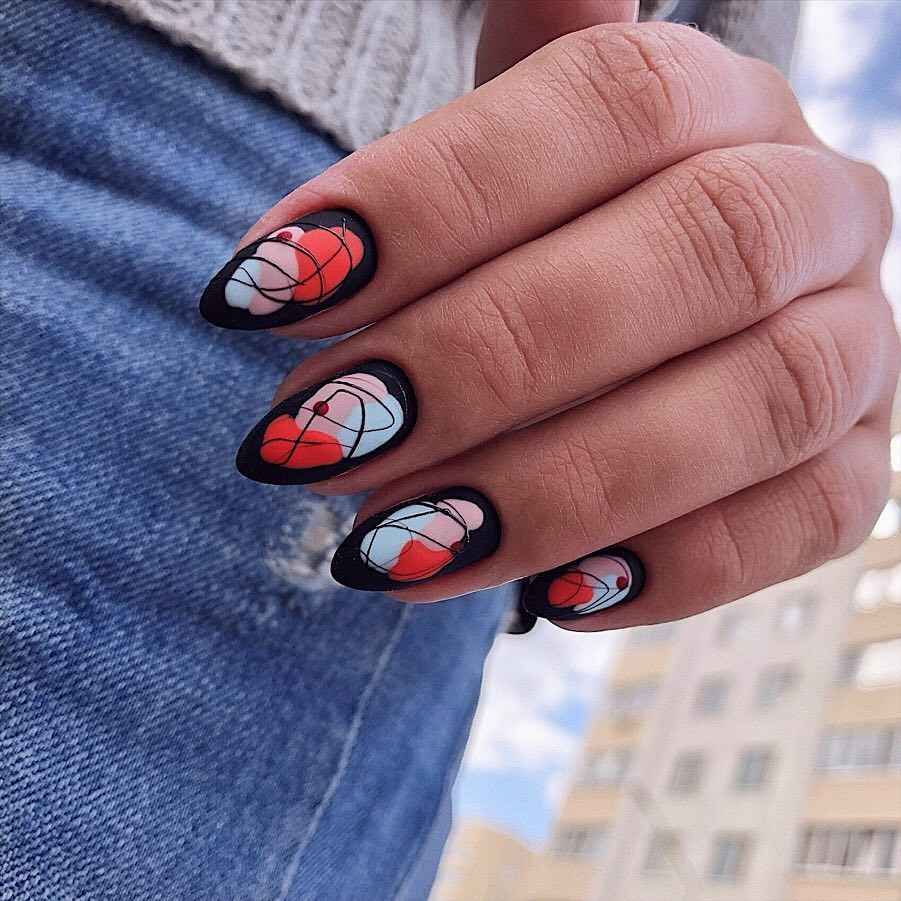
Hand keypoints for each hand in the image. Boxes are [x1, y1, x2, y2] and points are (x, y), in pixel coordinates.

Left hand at [200, 20, 897, 630]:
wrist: (655, 315)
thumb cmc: (546, 230)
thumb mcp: (511, 142)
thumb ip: (514, 83)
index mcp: (719, 103)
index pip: (600, 105)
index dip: (428, 201)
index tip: (258, 295)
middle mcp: (815, 209)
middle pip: (691, 257)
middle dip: (484, 363)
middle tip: (318, 442)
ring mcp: (856, 347)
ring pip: (757, 406)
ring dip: (560, 488)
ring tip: (391, 545)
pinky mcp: (853, 468)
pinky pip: (810, 522)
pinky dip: (679, 566)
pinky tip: (550, 597)